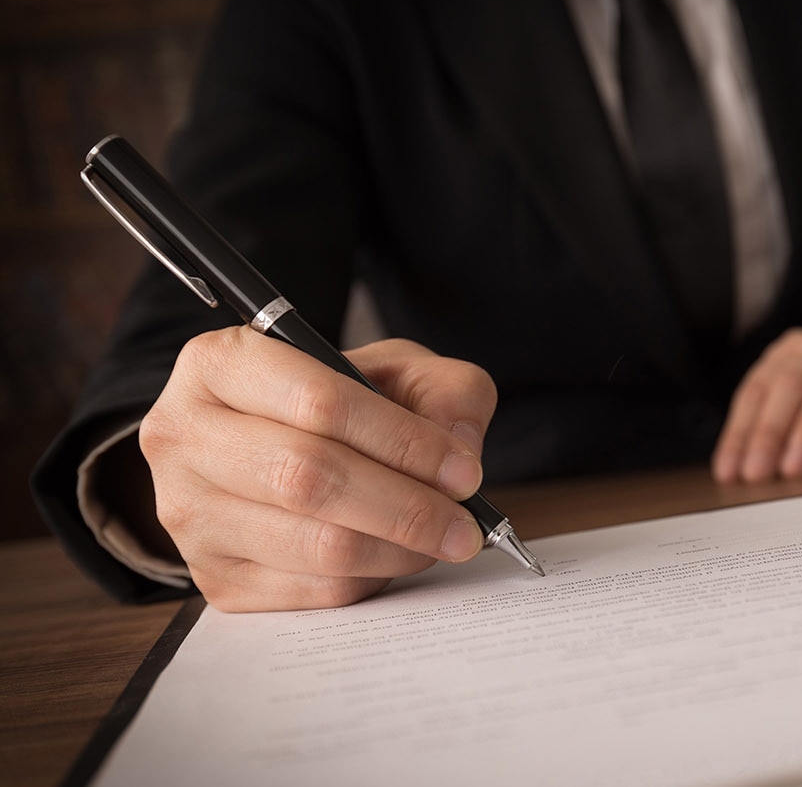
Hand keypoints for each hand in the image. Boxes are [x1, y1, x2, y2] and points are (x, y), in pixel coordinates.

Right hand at [140, 332, 497, 611]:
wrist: (274, 448)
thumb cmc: (337, 403)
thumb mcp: (395, 370)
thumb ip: (444, 391)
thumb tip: (459, 450)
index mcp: (220, 363)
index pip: (318, 403)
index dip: (403, 441)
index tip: (463, 471)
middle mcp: (183, 436)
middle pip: (309, 479)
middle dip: (407, 507)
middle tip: (466, 524)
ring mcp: (188, 514)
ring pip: (316, 544)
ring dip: (399, 549)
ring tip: (442, 538)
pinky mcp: (214, 578)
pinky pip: (313, 591)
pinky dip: (373, 579)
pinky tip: (394, 555)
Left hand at [713, 328, 801, 483]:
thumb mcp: (799, 416)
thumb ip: (771, 437)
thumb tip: (737, 476)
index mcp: (793, 352)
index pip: (758, 389)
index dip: (741, 432)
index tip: (731, 473)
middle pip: (793, 382)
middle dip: (770, 431)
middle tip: (758, 475)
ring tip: (794, 471)